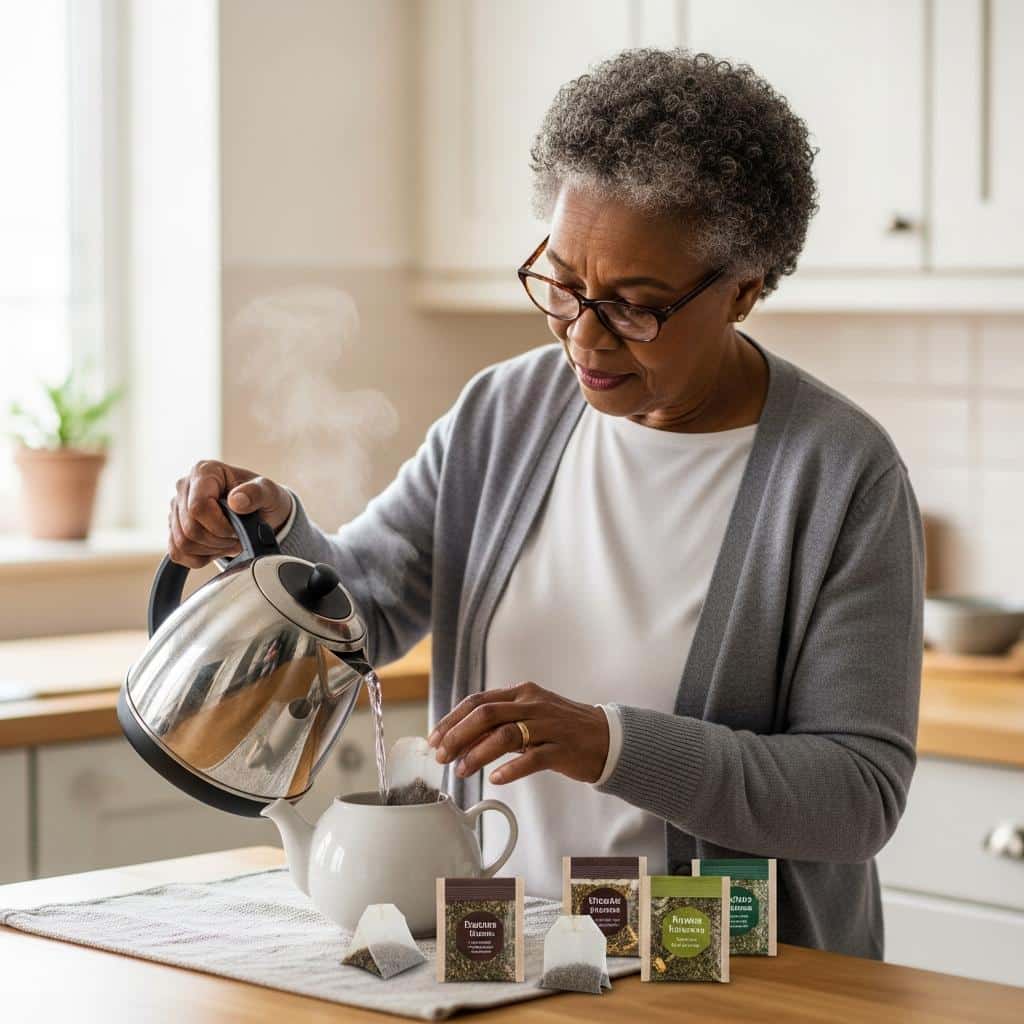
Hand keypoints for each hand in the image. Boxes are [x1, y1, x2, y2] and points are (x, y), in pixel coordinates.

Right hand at [167, 459, 292, 567]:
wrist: (260, 511)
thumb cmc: (263, 498)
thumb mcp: (269, 492)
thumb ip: (256, 493)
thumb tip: (237, 501)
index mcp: (204, 471)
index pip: (198, 507)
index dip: (219, 526)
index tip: (237, 529)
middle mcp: (184, 487)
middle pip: (189, 528)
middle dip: (218, 540)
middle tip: (237, 538)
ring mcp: (176, 508)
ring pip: (182, 543)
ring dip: (211, 550)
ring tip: (230, 542)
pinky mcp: (174, 527)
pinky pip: (177, 553)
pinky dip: (200, 558)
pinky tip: (217, 549)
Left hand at [428, 681, 609, 784]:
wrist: (607, 738)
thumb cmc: (562, 729)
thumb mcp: (530, 716)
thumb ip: (500, 722)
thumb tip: (461, 739)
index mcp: (522, 692)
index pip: (478, 701)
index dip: (452, 720)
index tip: (434, 739)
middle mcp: (533, 704)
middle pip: (486, 714)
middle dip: (457, 735)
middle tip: (442, 757)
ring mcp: (549, 725)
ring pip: (505, 735)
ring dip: (477, 753)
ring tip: (462, 770)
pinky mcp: (562, 748)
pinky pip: (533, 758)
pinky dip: (511, 769)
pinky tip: (495, 779)